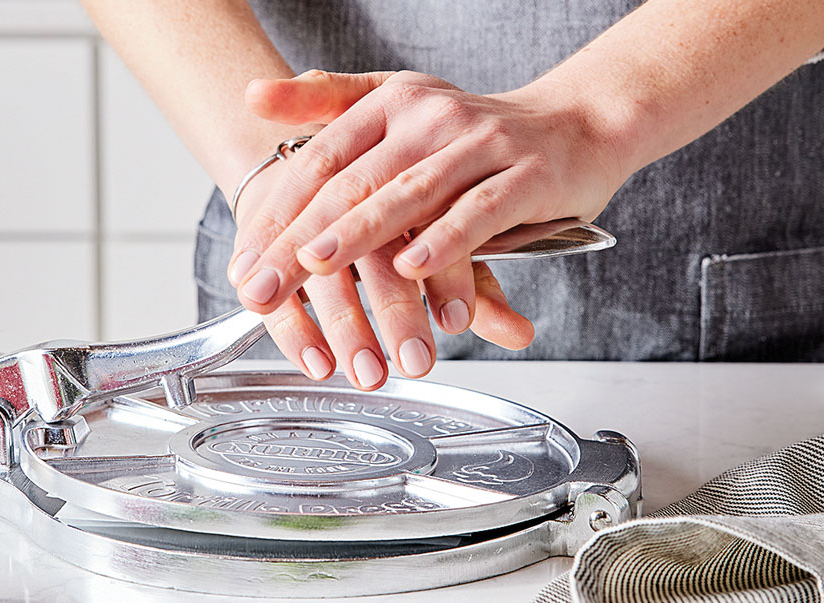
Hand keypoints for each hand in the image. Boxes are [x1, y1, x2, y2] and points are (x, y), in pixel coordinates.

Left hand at [229, 70, 624, 384]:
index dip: (277, 213)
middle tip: (261, 286)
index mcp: (391, 102)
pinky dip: (444, 241)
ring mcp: (479, 144)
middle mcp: (430, 117)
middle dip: (299, 241)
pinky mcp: (525, 176)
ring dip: (359, 235)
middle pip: (352, 184)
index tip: (243, 263)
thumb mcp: (397, 106)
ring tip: (315, 267)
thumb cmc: (476, 134)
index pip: (319, 161)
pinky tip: (413, 269)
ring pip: (408, 196)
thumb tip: (251, 96)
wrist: (580, 123)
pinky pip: (478, 211)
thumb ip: (327, 104)